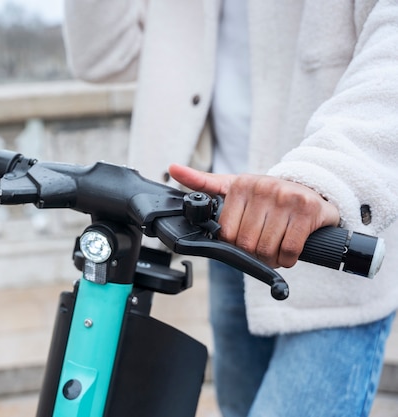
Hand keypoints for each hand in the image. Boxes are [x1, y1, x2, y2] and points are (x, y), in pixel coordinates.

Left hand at [169, 164, 340, 267]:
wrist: (311, 188)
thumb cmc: (266, 195)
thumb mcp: (233, 186)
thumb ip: (203, 182)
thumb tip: (173, 169)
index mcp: (240, 185)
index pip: (226, 232)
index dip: (234, 244)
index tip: (243, 241)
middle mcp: (263, 188)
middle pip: (246, 243)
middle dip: (253, 254)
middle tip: (261, 248)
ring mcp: (287, 198)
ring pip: (267, 249)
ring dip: (271, 258)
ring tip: (275, 247)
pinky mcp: (308, 210)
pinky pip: (289, 251)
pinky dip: (287, 259)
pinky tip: (289, 250)